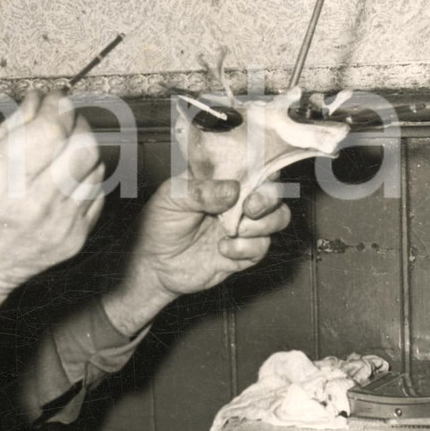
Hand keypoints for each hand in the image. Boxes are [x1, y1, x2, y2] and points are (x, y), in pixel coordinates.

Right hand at [0, 90, 105, 350]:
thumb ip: (6, 131)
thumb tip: (36, 102)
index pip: (49, 130)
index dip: (56, 106)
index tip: (51, 99)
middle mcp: (31, 206)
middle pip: (83, 146)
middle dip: (75, 122)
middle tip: (61, 119)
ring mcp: (57, 226)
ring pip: (96, 167)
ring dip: (82, 148)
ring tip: (59, 149)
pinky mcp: (73, 240)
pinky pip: (97, 194)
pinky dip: (85, 177)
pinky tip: (62, 177)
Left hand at [102, 175, 290, 335]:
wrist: (152, 265)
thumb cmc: (158, 224)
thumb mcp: (171, 198)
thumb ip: (201, 191)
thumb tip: (233, 189)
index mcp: (221, 180)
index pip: (252, 165)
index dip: (263, 166)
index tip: (261, 174)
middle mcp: (237, 201)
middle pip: (273, 192)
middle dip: (269, 198)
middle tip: (250, 207)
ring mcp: (242, 226)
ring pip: (277, 218)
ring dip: (262, 224)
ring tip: (234, 229)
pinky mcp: (243, 253)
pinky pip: (261, 248)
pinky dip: (246, 248)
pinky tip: (222, 249)